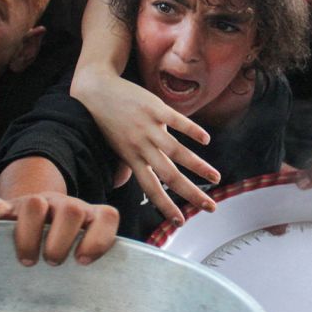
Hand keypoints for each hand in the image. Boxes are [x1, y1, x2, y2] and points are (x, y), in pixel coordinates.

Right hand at [0, 193, 118, 265]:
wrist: (34, 221)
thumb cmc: (60, 251)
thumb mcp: (77, 257)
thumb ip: (90, 272)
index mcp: (88, 218)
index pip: (106, 216)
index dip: (99, 239)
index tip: (82, 262)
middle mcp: (63, 206)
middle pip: (71, 210)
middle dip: (62, 240)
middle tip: (52, 263)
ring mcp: (34, 203)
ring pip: (34, 204)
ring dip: (30, 235)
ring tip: (28, 261)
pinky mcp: (5, 207)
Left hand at [70, 68, 218, 222]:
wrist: (95, 90)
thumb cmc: (104, 120)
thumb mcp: (113, 147)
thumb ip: (121, 166)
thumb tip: (118, 185)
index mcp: (132, 158)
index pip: (151, 188)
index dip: (166, 206)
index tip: (181, 221)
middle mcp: (141, 146)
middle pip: (169, 175)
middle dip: (191, 193)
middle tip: (209, 207)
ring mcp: (149, 127)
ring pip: (176, 151)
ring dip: (198, 166)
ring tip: (215, 177)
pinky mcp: (155, 108)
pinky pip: (176, 121)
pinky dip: (192, 130)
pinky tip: (205, 140)